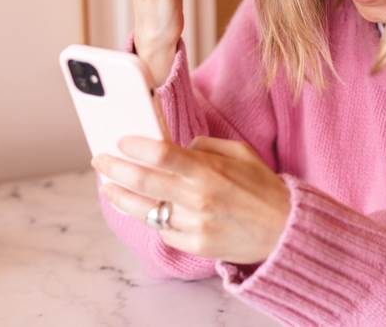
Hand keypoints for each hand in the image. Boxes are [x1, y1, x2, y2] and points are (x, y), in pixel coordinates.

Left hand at [91, 136, 290, 264]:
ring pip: (145, 210)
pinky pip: (164, 229)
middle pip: (144, 182)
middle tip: (100, 160)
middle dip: (115, 169)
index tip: (121, 140)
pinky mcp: (194, 245)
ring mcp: (194, 225)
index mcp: (210, 172)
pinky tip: (143, 207)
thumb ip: (207, 146)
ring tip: (109, 186)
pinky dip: (153, 217)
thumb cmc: (263, 188)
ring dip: (121, 196)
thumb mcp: (242, 153)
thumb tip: (178, 146)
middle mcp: (198, 199)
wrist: (284, 229)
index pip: (163, 155)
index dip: (137, 146)